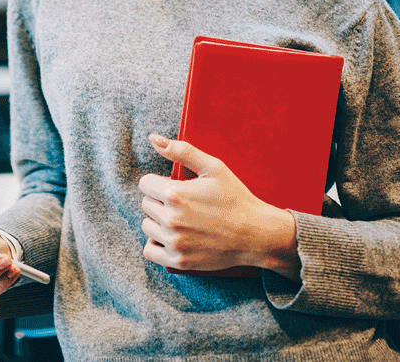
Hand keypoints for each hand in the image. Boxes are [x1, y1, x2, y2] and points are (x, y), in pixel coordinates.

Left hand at [139, 135, 300, 280]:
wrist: (255, 233)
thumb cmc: (234, 197)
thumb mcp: (213, 167)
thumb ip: (181, 150)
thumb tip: (154, 139)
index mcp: (176, 194)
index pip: (145, 183)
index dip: (159, 182)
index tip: (175, 186)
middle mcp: (171, 219)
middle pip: (146, 204)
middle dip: (161, 200)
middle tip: (184, 202)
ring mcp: (174, 242)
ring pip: (147, 226)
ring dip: (158, 221)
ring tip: (180, 218)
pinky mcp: (178, 261)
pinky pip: (150, 250)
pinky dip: (157, 242)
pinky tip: (172, 235)